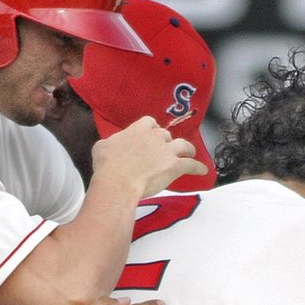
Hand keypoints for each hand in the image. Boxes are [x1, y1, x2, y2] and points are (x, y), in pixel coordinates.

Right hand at [91, 117, 206, 198]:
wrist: (118, 182)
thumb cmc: (108, 167)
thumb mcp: (101, 147)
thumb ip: (110, 143)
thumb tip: (109, 145)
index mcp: (138, 130)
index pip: (150, 122)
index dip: (152, 128)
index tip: (151, 134)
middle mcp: (155, 137)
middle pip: (166, 135)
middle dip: (167, 142)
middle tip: (166, 150)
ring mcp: (167, 151)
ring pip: (184, 145)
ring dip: (188, 149)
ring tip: (191, 153)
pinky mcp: (175, 166)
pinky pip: (191, 165)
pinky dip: (198, 168)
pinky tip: (203, 170)